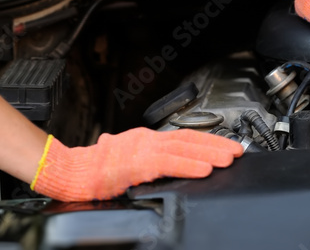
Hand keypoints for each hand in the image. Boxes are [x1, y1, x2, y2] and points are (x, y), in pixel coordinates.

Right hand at [32, 127, 243, 200]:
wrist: (71, 172)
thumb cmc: (92, 169)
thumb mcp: (120, 157)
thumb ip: (137, 157)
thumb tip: (144, 159)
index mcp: (144, 140)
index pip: (182, 137)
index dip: (206, 140)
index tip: (225, 146)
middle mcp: (146, 140)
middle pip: (189, 139)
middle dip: (215, 144)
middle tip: (238, 149)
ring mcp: (142, 150)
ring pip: (184, 148)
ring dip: (209, 153)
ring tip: (229, 158)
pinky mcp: (137, 164)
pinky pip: (169, 163)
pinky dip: (189, 165)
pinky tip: (205, 169)